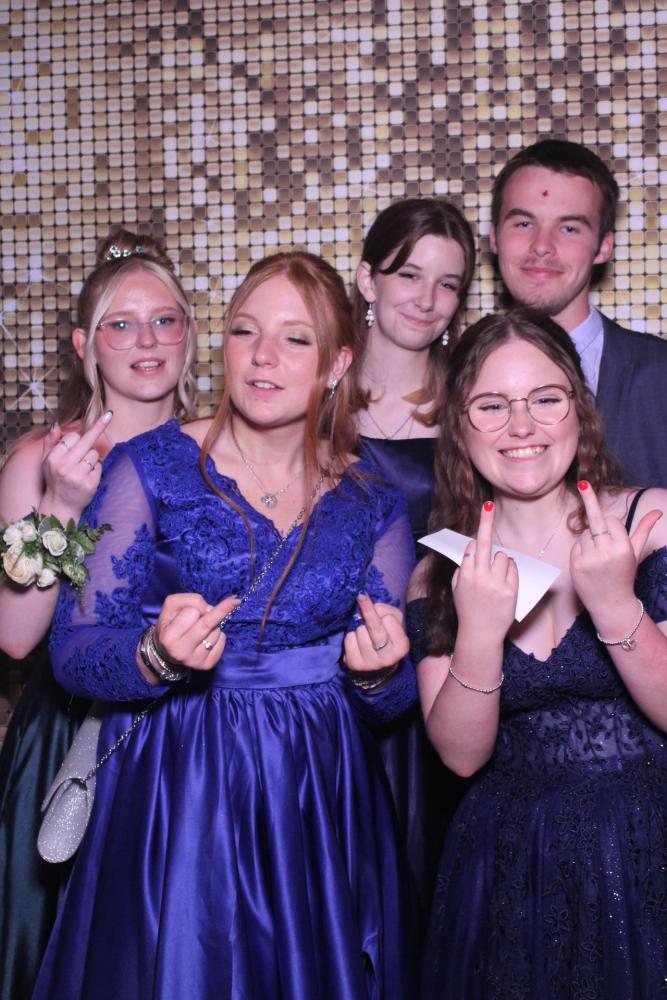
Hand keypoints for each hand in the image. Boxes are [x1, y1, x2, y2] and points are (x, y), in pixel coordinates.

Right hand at [40, 411, 112, 517]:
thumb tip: (57, 424)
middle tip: (109, 415)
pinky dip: (96, 469)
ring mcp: (78, 476)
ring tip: (82, 468)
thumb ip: (50, 442)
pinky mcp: (90, 484)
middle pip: (86, 441)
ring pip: (95, 454)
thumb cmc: (54, 480)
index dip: (76, 438)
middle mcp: (65, 466)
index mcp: (53, 458)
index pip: (72, 437)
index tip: (84, 431)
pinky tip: (88, 477)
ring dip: (92, 458)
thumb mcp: (46, 461)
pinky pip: (100, 466)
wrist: (60, 506)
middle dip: (99, 428)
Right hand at [155, 593, 238, 670]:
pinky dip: (219, 635)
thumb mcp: (171, 606)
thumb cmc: (171, 624)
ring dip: (214, 625)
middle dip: (219, 611)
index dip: (195, 608)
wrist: (167, 652)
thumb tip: (210, 609)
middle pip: (207, 624)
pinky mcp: (207, 665)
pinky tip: (208, 638)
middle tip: (233, 601)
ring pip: (216, 632)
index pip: (192, 612)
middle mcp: (181, 652)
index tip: (193, 610)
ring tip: (202, 629)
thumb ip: (189, 600)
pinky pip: (222, 641)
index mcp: (169, 636)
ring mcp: (195, 661)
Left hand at [343, 593, 408, 671]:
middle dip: (367, 611)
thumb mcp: (395, 624)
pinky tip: (357, 643)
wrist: (377, 667)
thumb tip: (364, 600)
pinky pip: (349, 639)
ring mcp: (370, 663)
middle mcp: (387, 658)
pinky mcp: (354, 665)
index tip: (385, 619)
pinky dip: (351, 637)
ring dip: (360, 629)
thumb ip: (386, 610)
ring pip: (360, 631)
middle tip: (361, 596)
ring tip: (366, 636)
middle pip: (374, 627)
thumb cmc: (387, 638)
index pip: (389, 620)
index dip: (385, 616)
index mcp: (401, 647)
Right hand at [453, 501, 517, 640]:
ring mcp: (496, 583)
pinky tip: (505, 579)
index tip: (478, 523)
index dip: (474, 544)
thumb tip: (471, 551)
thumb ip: (463, 569)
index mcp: (464, 575)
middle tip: (488, 505)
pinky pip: (513, 568)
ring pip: (502, 556)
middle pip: (483, 543)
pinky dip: (510, 570)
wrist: (480, 634)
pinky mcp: (511, 590)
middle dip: (485, 522)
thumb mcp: (458, 589)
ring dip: (500, 560)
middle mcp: (479, 577)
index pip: (470, 548)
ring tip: (496, 575)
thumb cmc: (468, 610)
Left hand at [570, 480, 661, 614]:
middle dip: (590, 500)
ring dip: (590, 539)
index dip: (612, 526)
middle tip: (583, 483)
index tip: (614, 533)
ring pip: (584, 533)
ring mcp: (588, 559)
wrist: (611, 603)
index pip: (611, 520)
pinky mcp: (575, 564)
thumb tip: (658, 512)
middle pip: (595, 521)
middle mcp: (605, 552)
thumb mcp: (635, 551)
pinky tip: (589, 563)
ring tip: (598, 557)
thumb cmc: (624, 574)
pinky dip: (581, 549)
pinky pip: (576, 545)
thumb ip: (644, 529)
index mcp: (623, 548)